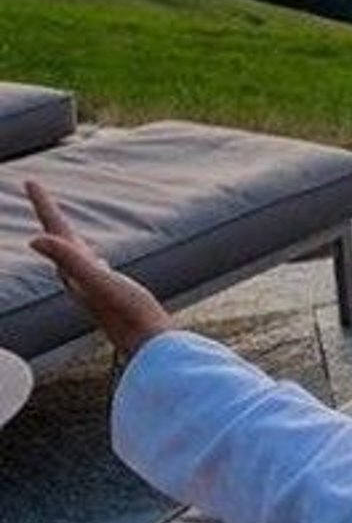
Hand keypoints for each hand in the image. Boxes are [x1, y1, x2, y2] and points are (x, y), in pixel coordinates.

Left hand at [25, 180, 172, 358]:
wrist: (149, 342)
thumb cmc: (129, 312)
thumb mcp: (99, 281)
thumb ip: (68, 260)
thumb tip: (33, 240)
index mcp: (74, 270)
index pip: (53, 231)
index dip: (43, 204)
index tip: (30, 180)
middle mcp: (78, 278)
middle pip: (57, 238)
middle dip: (48, 214)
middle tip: (37, 191)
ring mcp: (93, 285)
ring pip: (71, 253)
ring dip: (63, 233)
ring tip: (57, 219)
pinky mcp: (109, 292)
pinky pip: (90, 265)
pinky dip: (86, 252)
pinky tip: (95, 256)